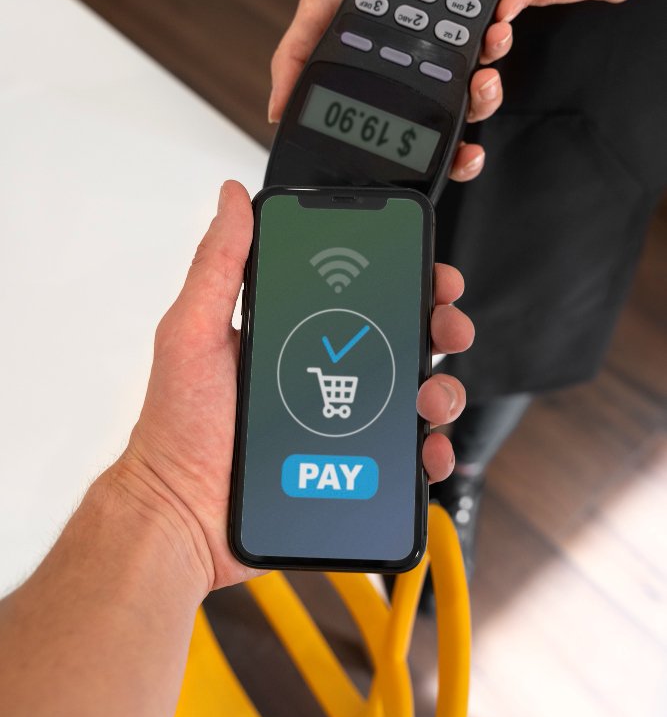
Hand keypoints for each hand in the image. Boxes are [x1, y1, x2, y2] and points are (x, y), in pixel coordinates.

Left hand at [114, 181, 471, 591]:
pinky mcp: (354, 470)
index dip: (402, 277)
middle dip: (438, 326)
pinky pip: (408, 455)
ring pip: (415, 393)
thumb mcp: (192, 334)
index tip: (428, 270)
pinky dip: (431, 450)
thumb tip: (230, 198)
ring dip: (441, 386)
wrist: (182, 518)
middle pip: (400, 338)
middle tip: (446, 327)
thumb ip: (218, 265)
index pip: (358, 293)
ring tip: (429, 397)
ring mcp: (342, 423)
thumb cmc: (178, 429)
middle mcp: (323, 373)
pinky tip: (426, 450)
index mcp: (292, 334)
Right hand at [269, 0, 513, 183]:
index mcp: (395, 80)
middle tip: (481, 88)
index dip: (451, 154)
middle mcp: (429, 69)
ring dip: (496, 61)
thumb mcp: (313, 14)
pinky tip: (498, 18)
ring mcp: (454, 40)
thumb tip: (277, 112)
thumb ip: (295, 60)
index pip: (424, 131)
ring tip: (493, 42)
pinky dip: (500, 25)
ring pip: (487, 69)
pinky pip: (495, 25)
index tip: (465, 156)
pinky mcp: (475, 7)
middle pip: (466, 108)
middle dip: (482, 105)